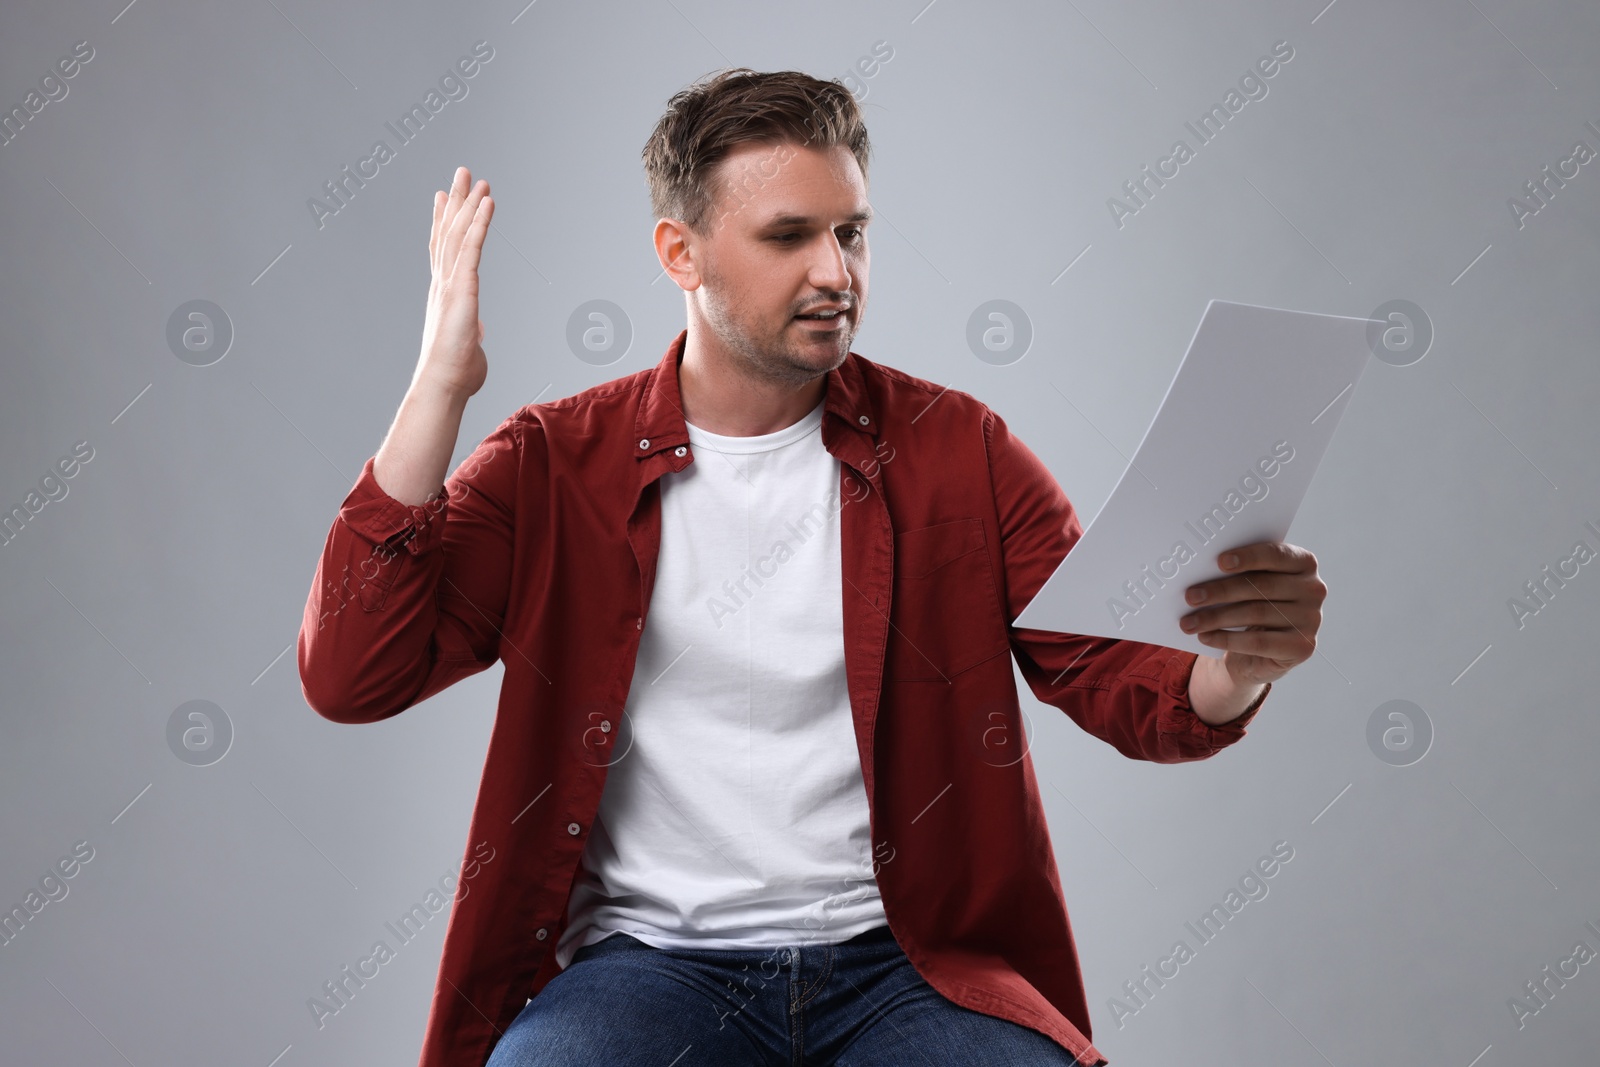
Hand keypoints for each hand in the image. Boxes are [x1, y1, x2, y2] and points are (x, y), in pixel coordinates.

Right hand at [415, 166, 493, 398]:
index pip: (443, 250)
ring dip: (468, 203)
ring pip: (458, 233)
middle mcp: (443, 282)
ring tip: (475, 177)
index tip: (443, 197)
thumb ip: (472, 335)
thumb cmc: (456, 374)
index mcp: (445, 294)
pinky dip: (480, 222)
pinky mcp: (462, 287)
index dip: (443, 221)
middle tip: (461, 173)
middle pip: (447, 232)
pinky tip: (488, 202)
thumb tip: (476, 335)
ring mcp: (450, 283)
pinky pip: (472, 247)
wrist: (444, 384)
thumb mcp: (468, 347)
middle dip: (455, 201)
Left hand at [1180, 541, 1324, 686]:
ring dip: (1215, 618)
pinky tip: (1205, 637)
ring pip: (1255, 614)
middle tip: (1190, 596)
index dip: (1248, 557)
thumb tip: (1199, 569)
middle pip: (1260, 586)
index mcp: (1304, 563)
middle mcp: (1314, 589)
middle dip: (1220, 591)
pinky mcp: (1302, 647)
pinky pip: (1258, 642)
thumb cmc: (1253, 604)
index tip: (1219, 562)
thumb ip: (1238, 572)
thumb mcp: (1250, 585)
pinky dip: (1226, 639)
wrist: (1264, 650)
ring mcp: (1311, 619)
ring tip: (1188, 622)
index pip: (1275, 555)